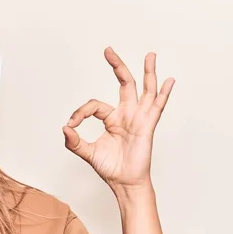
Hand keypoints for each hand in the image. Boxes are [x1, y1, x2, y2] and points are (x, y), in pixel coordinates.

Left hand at [62, 47, 174, 190]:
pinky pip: (157, 107)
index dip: (79, 113)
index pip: (94, 105)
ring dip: (147, 72)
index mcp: (111, 119)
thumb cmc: (110, 167)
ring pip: (144, 90)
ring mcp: (138, 118)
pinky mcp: (147, 126)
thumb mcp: (87, 152)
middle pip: (124, 84)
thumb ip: (74, 142)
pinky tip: (169, 80)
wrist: (124, 183)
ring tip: (150, 55)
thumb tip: (64, 128)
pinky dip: (163, 93)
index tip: (70, 125)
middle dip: (117, 66)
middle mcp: (126, 115)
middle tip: (108, 50)